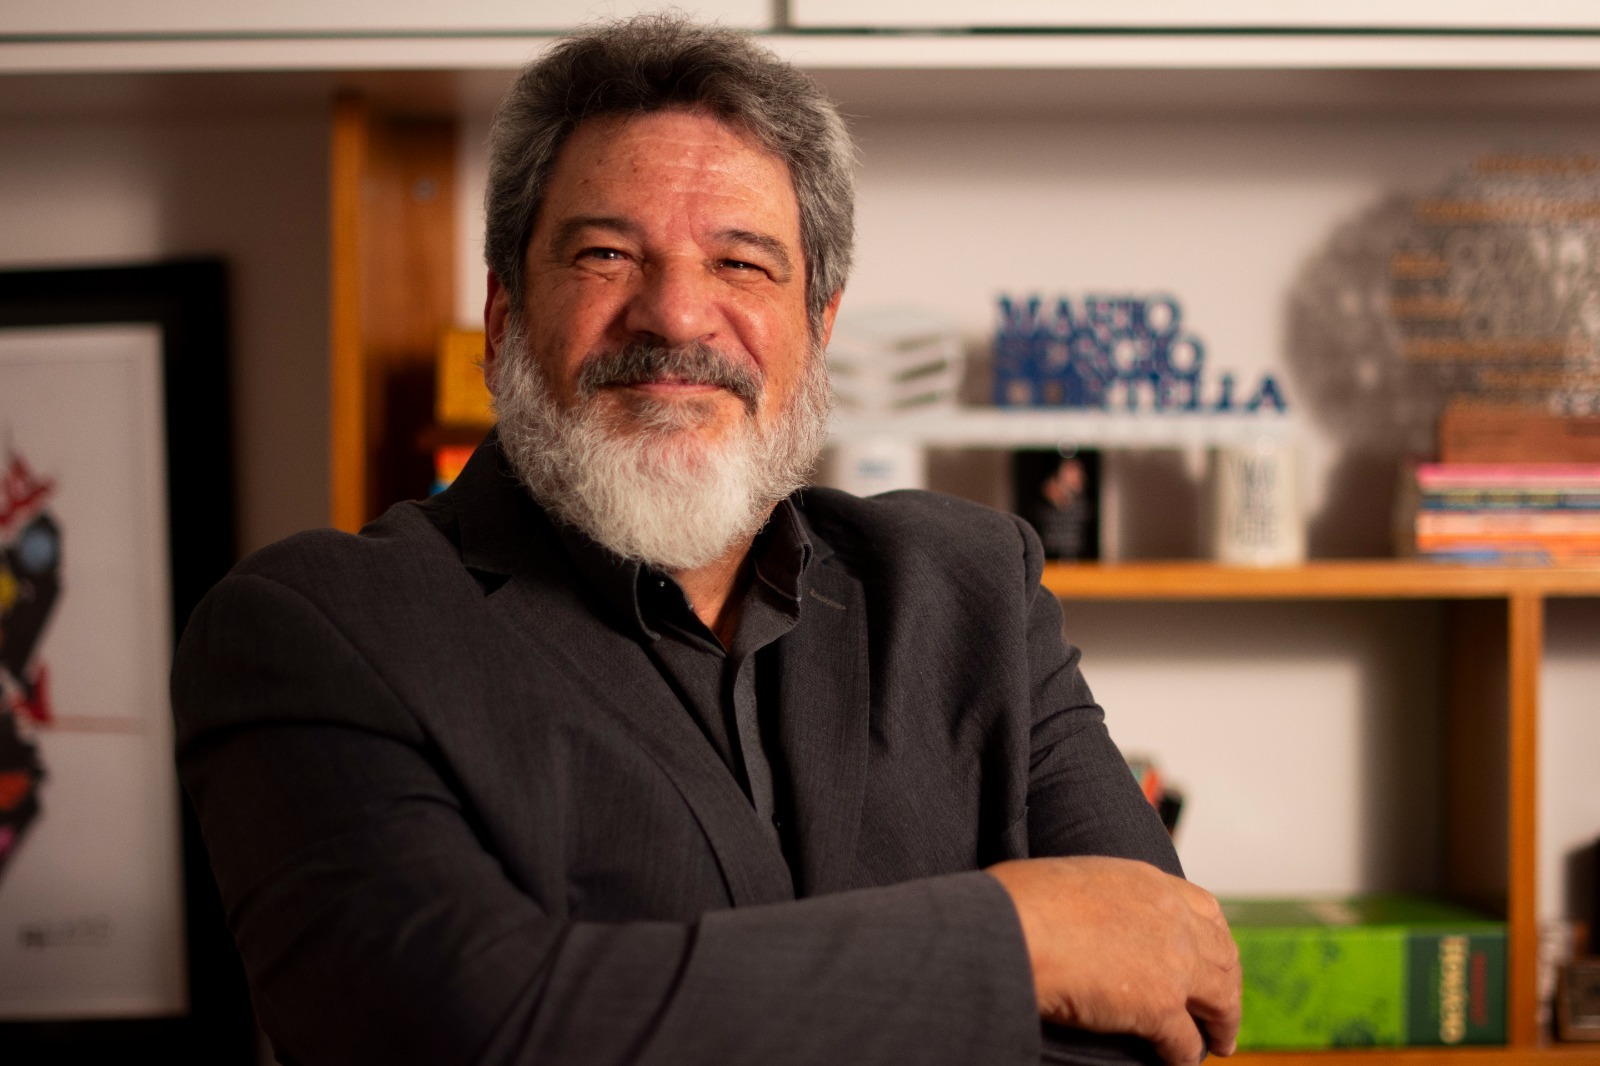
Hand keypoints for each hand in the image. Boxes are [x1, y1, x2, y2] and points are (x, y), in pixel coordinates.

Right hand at [986, 856, 1240, 1065]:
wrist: (1012, 926)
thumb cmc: (1017, 900)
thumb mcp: (1070, 879)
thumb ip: (1096, 897)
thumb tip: (1083, 920)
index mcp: (1147, 881)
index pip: (1203, 909)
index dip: (1214, 938)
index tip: (1214, 956)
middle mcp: (1171, 917)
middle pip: (1223, 955)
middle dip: (1228, 985)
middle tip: (1223, 1008)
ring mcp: (1172, 961)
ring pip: (1220, 999)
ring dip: (1222, 1024)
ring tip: (1219, 1043)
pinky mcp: (1159, 1005)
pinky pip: (1186, 1041)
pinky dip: (1185, 1056)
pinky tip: (1178, 1064)